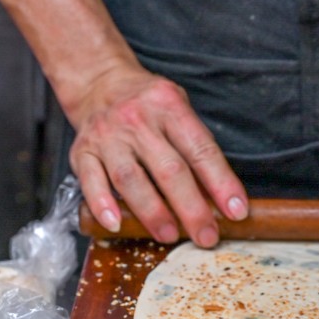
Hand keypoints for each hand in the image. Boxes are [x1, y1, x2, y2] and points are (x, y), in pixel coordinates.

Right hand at [69, 65, 248, 246]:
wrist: (99, 82)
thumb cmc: (148, 106)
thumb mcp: (178, 110)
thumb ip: (194, 147)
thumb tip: (219, 198)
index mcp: (169, 107)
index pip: (201, 150)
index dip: (222, 183)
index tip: (237, 212)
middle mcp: (137, 120)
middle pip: (169, 169)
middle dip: (191, 208)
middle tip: (207, 237)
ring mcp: (107, 136)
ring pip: (130, 178)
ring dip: (152, 212)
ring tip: (169, 235)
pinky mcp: (81, 151)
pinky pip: (90, 180)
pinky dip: (102, 204)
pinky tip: (115, 223)